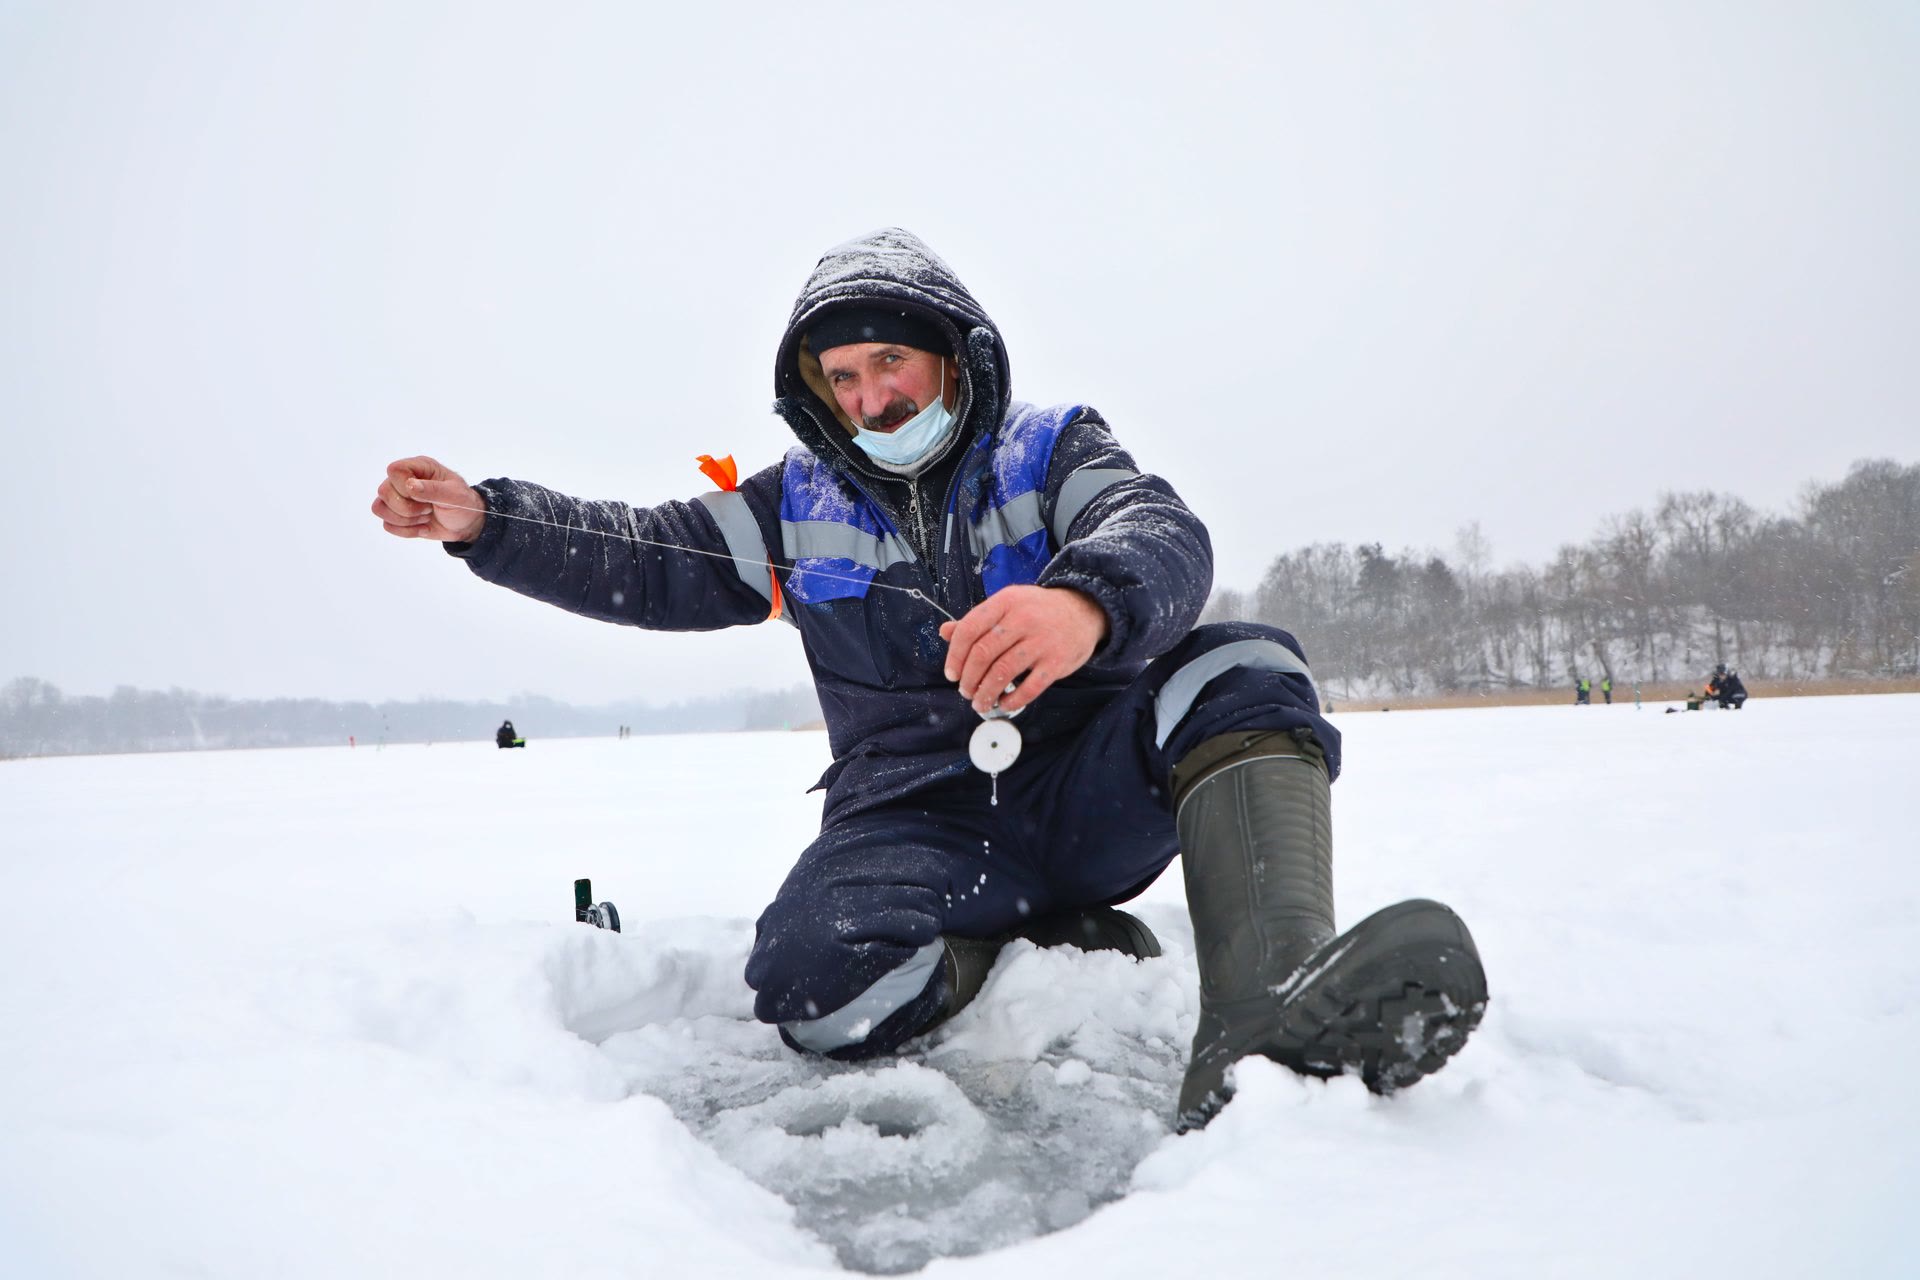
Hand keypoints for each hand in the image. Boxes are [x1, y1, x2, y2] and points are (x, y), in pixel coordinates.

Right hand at [372, 456, 486, 541]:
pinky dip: (407, 531)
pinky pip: (387, 525)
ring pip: (380, 509)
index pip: (394, 470)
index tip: (424, 496)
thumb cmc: (463, 504)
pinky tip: (423, 527)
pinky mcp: (396, 515)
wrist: (466, 524)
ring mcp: (397, 497)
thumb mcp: (455, 496)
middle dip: (408, 508)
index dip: (404, 486)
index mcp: (419, 467)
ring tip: (425, 517)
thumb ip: (433, 489)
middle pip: (384, 491)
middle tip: (429, 509)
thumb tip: (410, 485)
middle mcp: (403, 480)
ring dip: (406, 520)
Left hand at [939, 585, 1108, 714]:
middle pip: (983, 653)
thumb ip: (977, 620)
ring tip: (980, 702)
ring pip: (1002, 672)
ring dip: (985, 693)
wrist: (1085, 610)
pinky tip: (1004, 703)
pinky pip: (1029, 688)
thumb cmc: (1039, 611)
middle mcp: (1023, 619)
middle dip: (968, 678)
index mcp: (1006, 602)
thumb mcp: (1008, 605)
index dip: (955, 655)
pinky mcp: (1057, 662)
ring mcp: (1041, 641)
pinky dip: (1012, 700)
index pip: (969, 628)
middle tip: (965, 691)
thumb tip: (945, 632)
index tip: (951, 673)